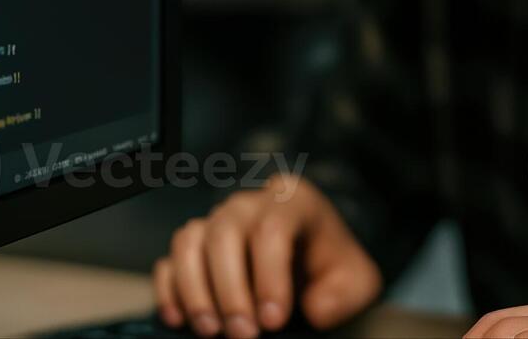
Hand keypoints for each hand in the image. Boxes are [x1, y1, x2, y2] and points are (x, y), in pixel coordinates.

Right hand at [152, 174, 381, 338]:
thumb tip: (312, 308)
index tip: (273, 321)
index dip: (269, 278)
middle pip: (225, 232)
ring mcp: (218, 220)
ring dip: (195, 290)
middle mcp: (251, 203)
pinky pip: (170, 259)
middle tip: (242, 334)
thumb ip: (341, 295)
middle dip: (230, 290)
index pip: (273, 229)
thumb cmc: (335, 271)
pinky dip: (170, 290)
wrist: (318, 268)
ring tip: (211, 331)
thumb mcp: (356, 283)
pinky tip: (181, 321)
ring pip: (190, 240)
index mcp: (294, 201)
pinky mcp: (196, 245)